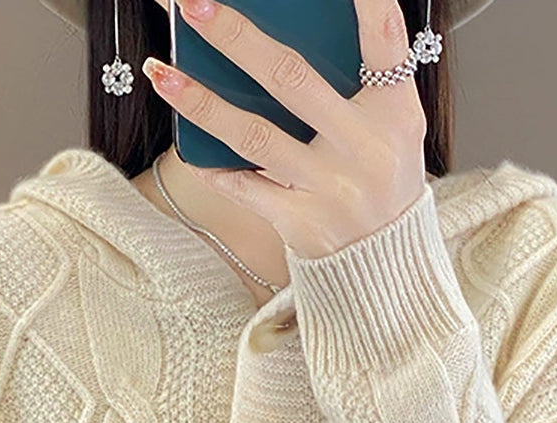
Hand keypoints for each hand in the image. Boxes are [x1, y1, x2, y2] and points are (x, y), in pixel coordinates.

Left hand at [143, 0, 428, 258]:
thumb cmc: (379, 176)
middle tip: (192, 4)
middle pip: (292, 80)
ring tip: (161, 70)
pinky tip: (183, 142)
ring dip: (201, 102)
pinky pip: (245, 189)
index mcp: (395, 112)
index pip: (384, 41)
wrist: (386, 263)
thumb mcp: (390, 126)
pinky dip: (211, 165)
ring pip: (255, 136)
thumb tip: (281, 31)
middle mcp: (364, 148)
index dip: (365, 2)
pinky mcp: (302, 223)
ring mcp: (331, 189)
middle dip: (237, 38)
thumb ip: (357, 80)